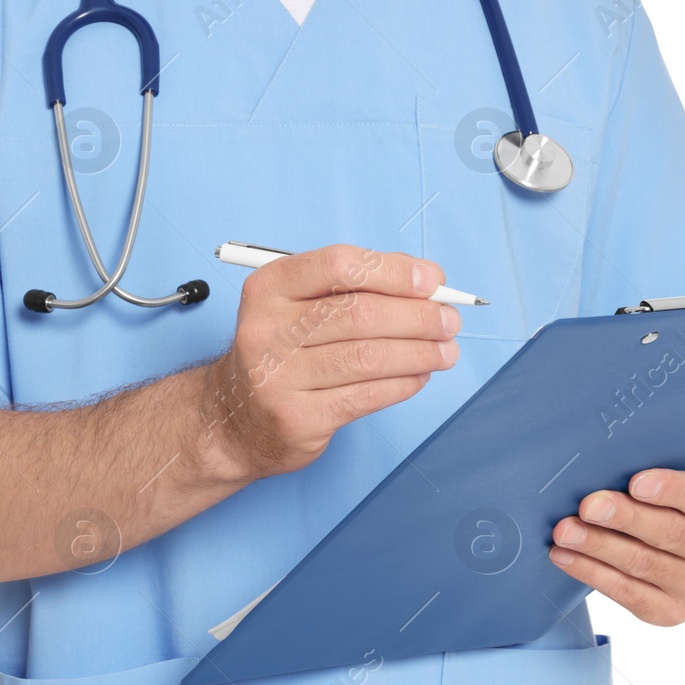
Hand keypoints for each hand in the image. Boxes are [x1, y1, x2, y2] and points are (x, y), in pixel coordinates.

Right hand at [203, 244, 460, 480]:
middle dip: (418, 316)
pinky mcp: (297, 418)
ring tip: (445, 351)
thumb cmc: (282, 352)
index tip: (432, 280)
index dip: (394, 271)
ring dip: (419, 352)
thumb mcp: (299, 305)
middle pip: (361, 314)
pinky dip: (403, 384)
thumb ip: (355, 287)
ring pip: (368, 357)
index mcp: (269, 288)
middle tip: (449, 321)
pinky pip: (366, 395)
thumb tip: (426, 281)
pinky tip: (418, 376)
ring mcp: (277, 377)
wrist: (235, 418)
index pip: (340, 266)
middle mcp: (267, 329)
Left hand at [548, 468, 684, 625]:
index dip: (673, 490)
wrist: (673, 533)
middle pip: (672, 533)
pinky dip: (591, 573)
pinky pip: (628, 593)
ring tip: (564, 531)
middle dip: (625, 518)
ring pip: (644, 564)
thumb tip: (626, 443)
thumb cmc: (672, 488)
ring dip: (598, 546)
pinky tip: (563, 556)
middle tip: (587, 505)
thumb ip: (672, 454)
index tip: (636, 482)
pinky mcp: (673, 612)